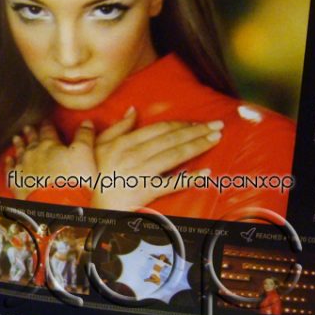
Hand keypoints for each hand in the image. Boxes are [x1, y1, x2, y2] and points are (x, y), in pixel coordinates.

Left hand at [5, 120, 96, 199]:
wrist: (56, 202)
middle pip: (32, 140)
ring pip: (19, 152)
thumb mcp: (85, 153)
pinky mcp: (17, 182)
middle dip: (31, 133)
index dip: (48, 125)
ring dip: (19, 145)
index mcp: (50, 145)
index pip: (48, 130)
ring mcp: (24, 167)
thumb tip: (86, 123)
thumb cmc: (73, 179)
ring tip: (17, 139)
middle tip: (28, 128)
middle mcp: (34, 153)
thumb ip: (84, 136)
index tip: (47, 121)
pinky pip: (10, 169)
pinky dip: (9, 163)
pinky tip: (9, 160)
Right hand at [91, 107, 221, 210]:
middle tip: (217, 126)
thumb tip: (133, 110)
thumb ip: (117, 127)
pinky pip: (171, 184)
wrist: (97, 204)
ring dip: (197, 146)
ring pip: (174, 156)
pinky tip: (205, 173)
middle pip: (171, 139)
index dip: (181, 124)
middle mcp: (134, 155)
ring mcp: (141, 173)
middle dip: (197, 131)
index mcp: (125, 142)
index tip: (198, 122)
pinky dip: (189, 179)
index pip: (159, 129)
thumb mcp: (100, 146)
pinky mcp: (146, 191)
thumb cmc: (98, 174)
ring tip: (216, 139)